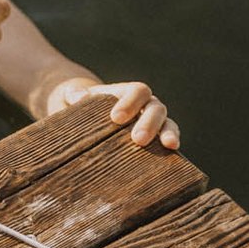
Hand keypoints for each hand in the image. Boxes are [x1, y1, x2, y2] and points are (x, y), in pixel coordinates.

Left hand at [59, 80, 180, 149]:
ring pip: (168, 123)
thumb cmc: (84, 107)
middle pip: (155, 108)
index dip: (130, 103)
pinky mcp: (158, 138)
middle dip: (149, 123)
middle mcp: (146, 105)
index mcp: (128, 92)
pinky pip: (169, 139)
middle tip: (138, 139)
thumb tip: (79, 97)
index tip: (115, 118)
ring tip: (169, 145)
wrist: (90, 119)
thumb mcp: (75, 97)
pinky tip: (172, 156)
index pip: (138, 91)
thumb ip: (76, 94)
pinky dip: (171, 146)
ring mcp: (155, 122)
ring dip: (168, 133)